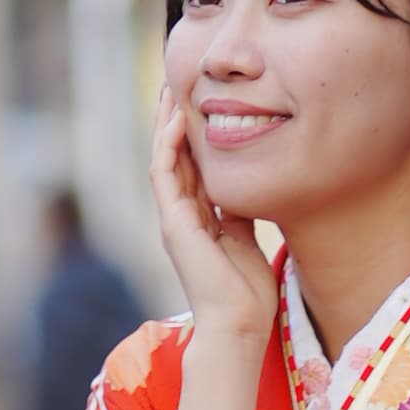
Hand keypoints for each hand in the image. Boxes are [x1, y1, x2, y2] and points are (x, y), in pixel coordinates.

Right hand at [148, 74, 276, 352]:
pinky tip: (175, 122)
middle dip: (172, 123)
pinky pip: (165, 176)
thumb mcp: (246, 238)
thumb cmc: (246, 293)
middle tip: (175, 86)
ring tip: (169, 93)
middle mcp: (181, 216)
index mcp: (198, 220)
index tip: (197, 105)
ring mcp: (174, 220)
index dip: (191, 136)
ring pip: (163, 161)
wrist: (239, 324)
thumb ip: (238, 212)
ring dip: (164, 127)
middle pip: (172, 159)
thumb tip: (245, 185)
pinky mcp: (174, 224)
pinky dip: (168, 147)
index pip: (190, 168)